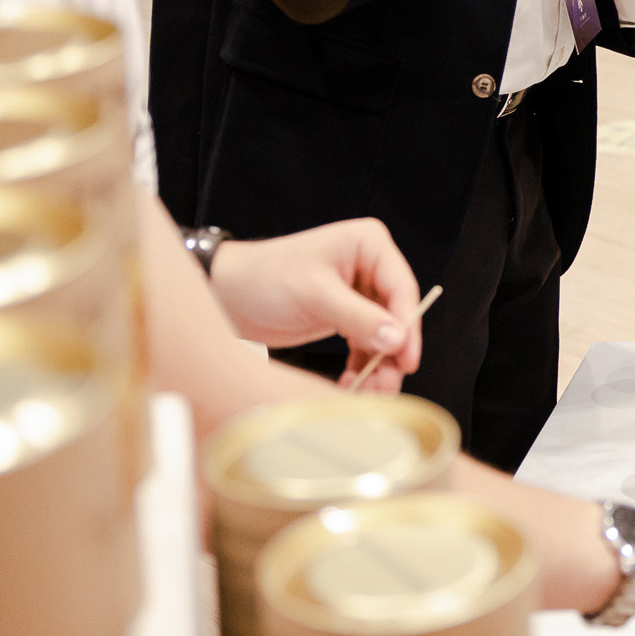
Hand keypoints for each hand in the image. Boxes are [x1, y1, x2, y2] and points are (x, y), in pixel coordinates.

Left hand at [207, 219, 421, 389]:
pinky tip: (350, 381)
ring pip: (382, 334)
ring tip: (368, 391)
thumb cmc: (264, 277)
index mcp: (368, 245)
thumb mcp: (315, 294)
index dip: (408, 325)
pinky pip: (363, 343)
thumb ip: (358, 317)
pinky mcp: (344, 316)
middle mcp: (368, 266)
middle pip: (395, 315)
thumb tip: (397, 339)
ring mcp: (357, 293)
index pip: (401, 288)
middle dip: (391, 352)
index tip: (407, 360)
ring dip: (378, 364)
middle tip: (387, 385)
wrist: (226, 293)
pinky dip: (361, 364)